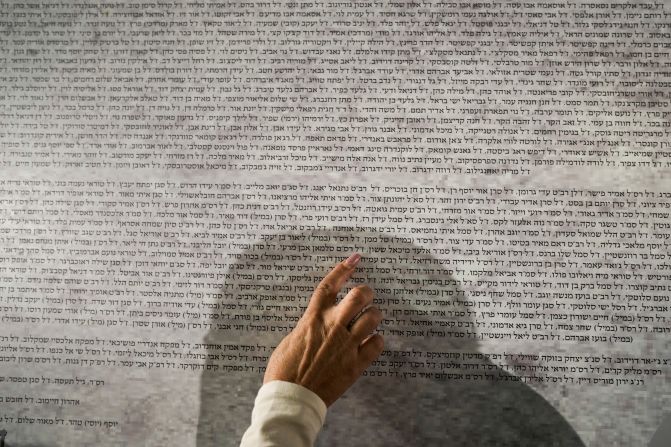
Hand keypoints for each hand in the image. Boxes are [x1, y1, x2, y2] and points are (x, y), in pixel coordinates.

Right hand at [263, 253, 384, 406]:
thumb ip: (308, 326)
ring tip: (370, 319)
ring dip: (374, 315)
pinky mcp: (356, 364)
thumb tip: (317, 322)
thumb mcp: (291, 339)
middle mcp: (333, 326)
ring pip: (373, 317)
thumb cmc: (283, 371)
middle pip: (359, 296)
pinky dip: (376, 340)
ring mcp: (347, 345)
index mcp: (313, 318)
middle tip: (366, 295)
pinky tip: (371, 342)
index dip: (343, 269)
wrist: (291, 398)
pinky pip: (377, 344)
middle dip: (366, 291)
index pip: (330, 286)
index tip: (355, 259)